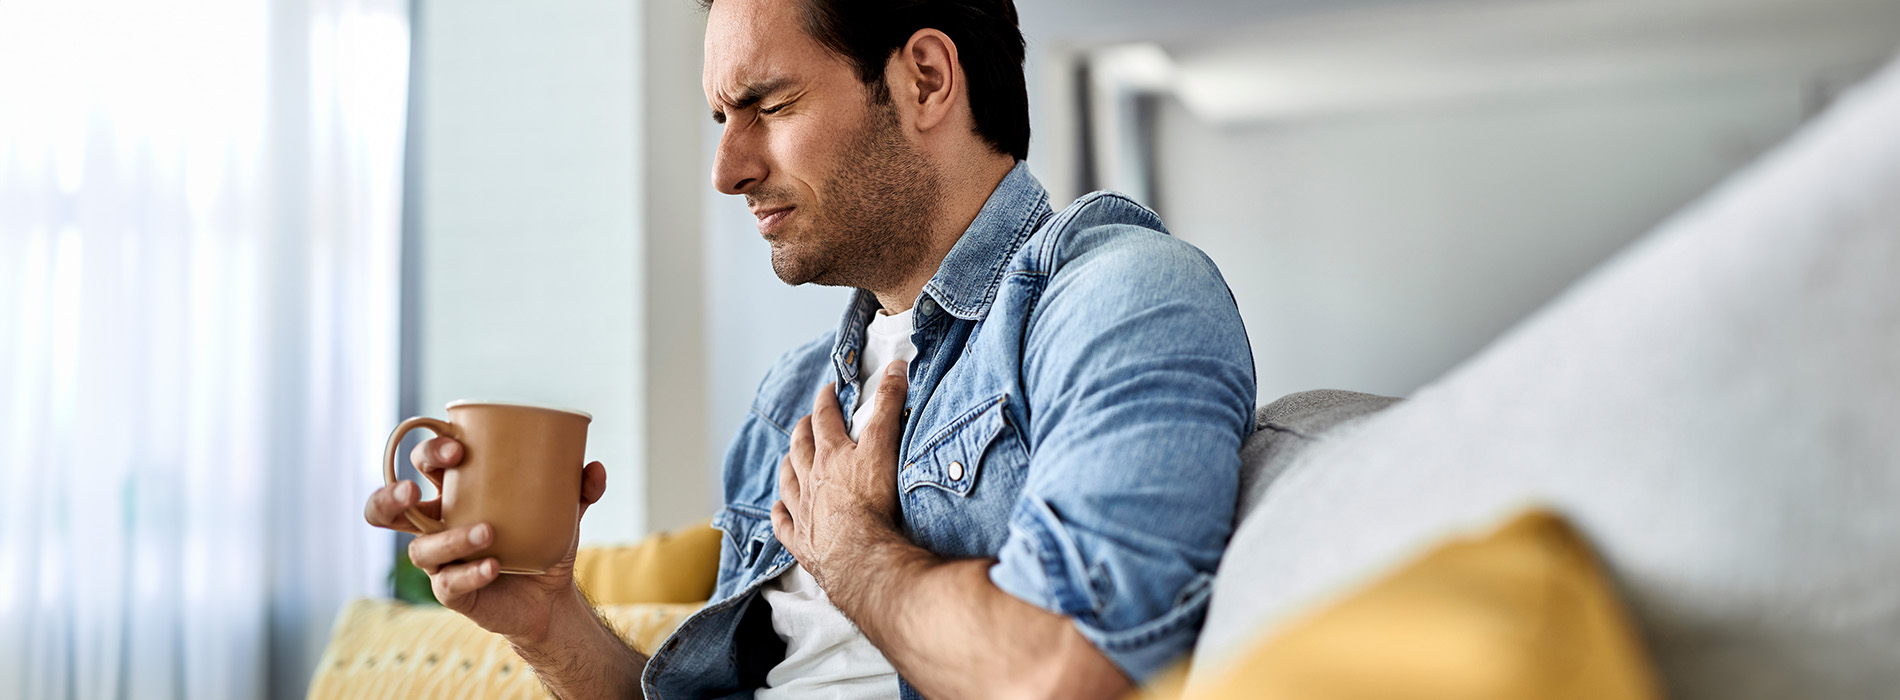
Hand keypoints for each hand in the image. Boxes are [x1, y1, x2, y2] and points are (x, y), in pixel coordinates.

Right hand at [363, 436, 608, 642]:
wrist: (550, 598)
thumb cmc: (542, 541)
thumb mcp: (564, 511)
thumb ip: (579, 488)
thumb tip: (594, 468)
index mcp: (456, 494)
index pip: (425, 463)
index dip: (429, 451)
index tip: (457, 448)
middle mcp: (437, 525)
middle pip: (389, 507)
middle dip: (392, 494)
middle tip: (419, 487)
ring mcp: (441, 561)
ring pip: (420, 549)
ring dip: (450, 539)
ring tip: (488, 532)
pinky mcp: (452, 592)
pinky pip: (449, 584)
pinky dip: (470, 574)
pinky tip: (493, 566)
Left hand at [772, 360, 908, 588]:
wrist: (859, 553)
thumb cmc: (873, 500)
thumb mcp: (885, 444)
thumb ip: (890, 404)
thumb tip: (896, 366)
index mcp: (831, 454)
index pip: (825, 419)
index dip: (826, 401)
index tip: (828, 390)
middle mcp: (811, 479)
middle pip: (801, 448)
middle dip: (804, 431)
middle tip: (806, 422)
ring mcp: (803, 511)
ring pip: (788, 482)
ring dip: (788, 467)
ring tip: (789, 459)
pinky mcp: (802, 541)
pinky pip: (783, 524)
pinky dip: (779, 514)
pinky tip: (778, 510)